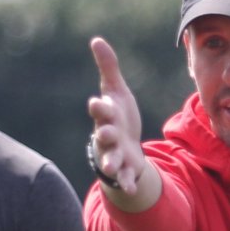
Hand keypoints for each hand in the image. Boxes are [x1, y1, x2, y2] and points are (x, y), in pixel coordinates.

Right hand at [87, 37, 144, 194]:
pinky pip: (124, 177)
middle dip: (104, 134)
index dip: (99, 106)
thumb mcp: (116, 91)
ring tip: (112, 168)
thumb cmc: (118, 114)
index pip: (101, 109)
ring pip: (110, 159)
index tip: (97, 102)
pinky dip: (127, 183)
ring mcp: (114, 153)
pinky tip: (133, 189)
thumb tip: (96, 40)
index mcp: (107, 115)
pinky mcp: (124, 167)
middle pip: (104, 135)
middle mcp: (108, 135)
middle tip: (105, 133)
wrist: (123, 143)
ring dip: (111, 163)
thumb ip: (108, 67)